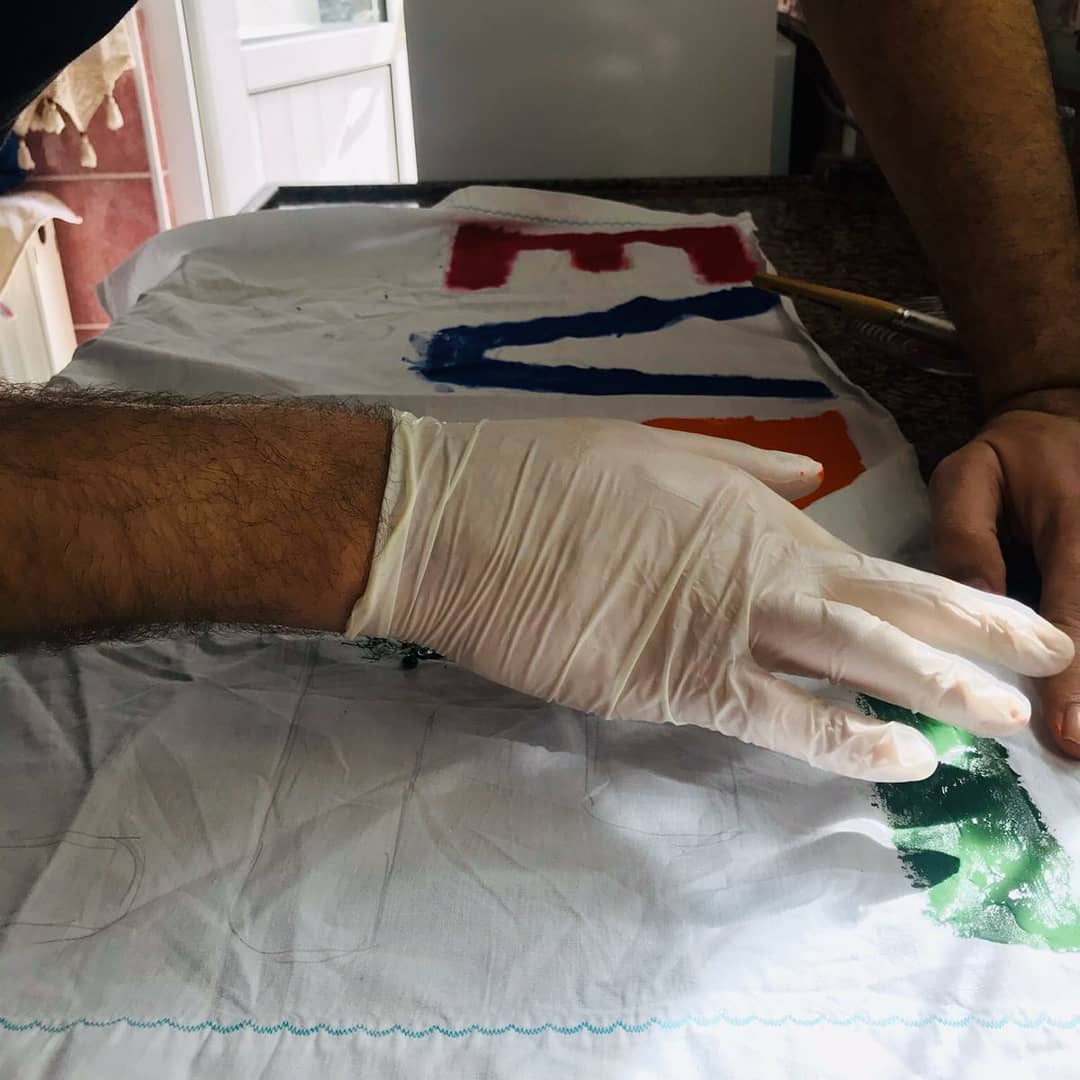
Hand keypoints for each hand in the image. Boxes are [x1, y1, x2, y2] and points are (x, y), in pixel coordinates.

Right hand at [348, 413, 1071, 781]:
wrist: (462, 517)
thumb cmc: (546, 477)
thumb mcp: (653, 450)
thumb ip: (743, 470)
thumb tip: (806, 478)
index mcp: (749, 509)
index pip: (873, 564)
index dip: (953, 594)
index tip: (1011, 619)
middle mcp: (753, 565)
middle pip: (888, 607)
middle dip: (978, 637)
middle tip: (1054, 657)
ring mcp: (717, 624)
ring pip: (852, 661)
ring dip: (935, 691)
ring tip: (1006, 719)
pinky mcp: (669, 680)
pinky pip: (776, 717)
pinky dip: (843, 740)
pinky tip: (897, 761)